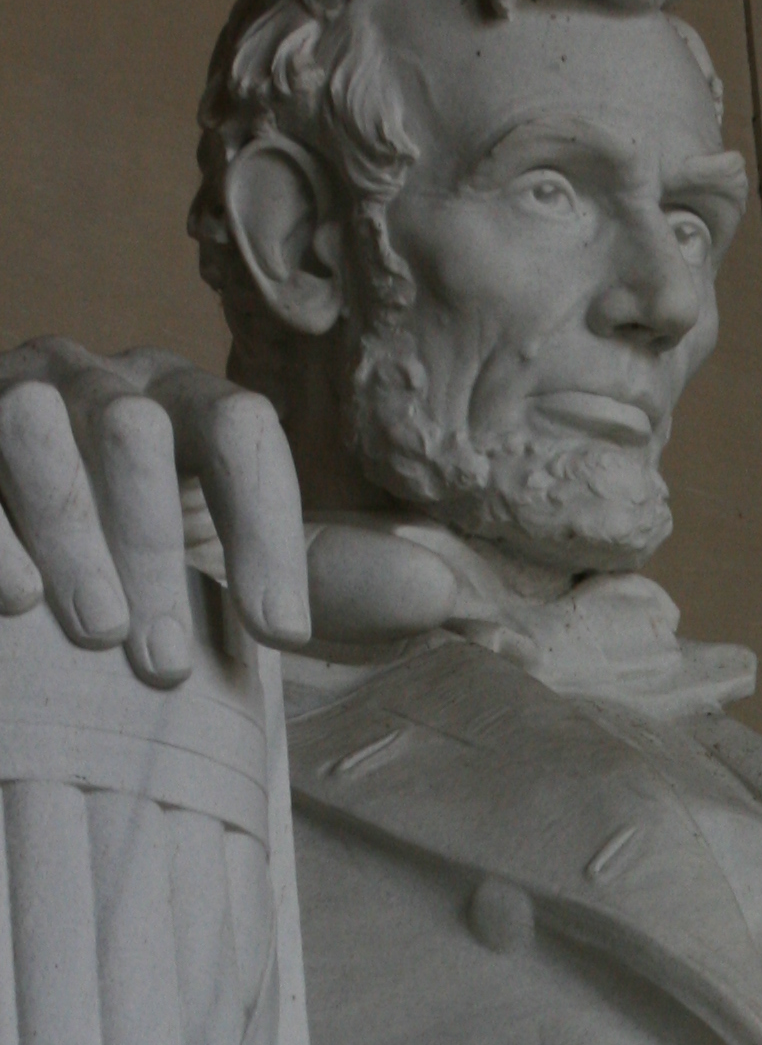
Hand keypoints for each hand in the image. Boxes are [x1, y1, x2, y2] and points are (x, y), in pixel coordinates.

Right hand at [0, 340, 309, 680]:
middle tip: (166, 662)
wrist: (44, 549)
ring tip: (99, 631)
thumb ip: (334, 578)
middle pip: (135, 428)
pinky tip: (13, 600)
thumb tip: (437, 593)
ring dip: (69, 529)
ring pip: (34, 427)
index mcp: (188, 401)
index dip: (267, 526)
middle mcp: (101, 382)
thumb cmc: (162, 554)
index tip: (279, 633)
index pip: (242, 427)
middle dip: (153, 546)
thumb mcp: (250, 563)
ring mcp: (13, 397)